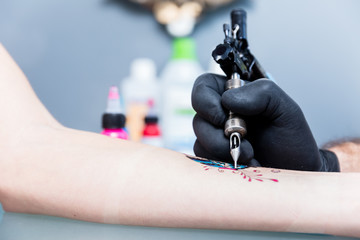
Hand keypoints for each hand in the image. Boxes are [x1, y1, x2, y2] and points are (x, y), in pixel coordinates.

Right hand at [191, 73, 338, 170]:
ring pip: (200, 138)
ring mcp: (216, 137)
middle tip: (240, 138)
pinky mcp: (214, 158)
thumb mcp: (285, 109)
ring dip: (222, 148)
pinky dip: (222, 161)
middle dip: (215, 130)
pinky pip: (204, 157)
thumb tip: (227, 99)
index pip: (205, 85)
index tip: (221, 115)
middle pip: (198, 114)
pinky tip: (242, 164)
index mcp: (235, 95)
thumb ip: (262, 92)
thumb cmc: (291, 140)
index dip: (205, 99)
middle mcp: (221, 114)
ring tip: (249, 154)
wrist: (296, 173)